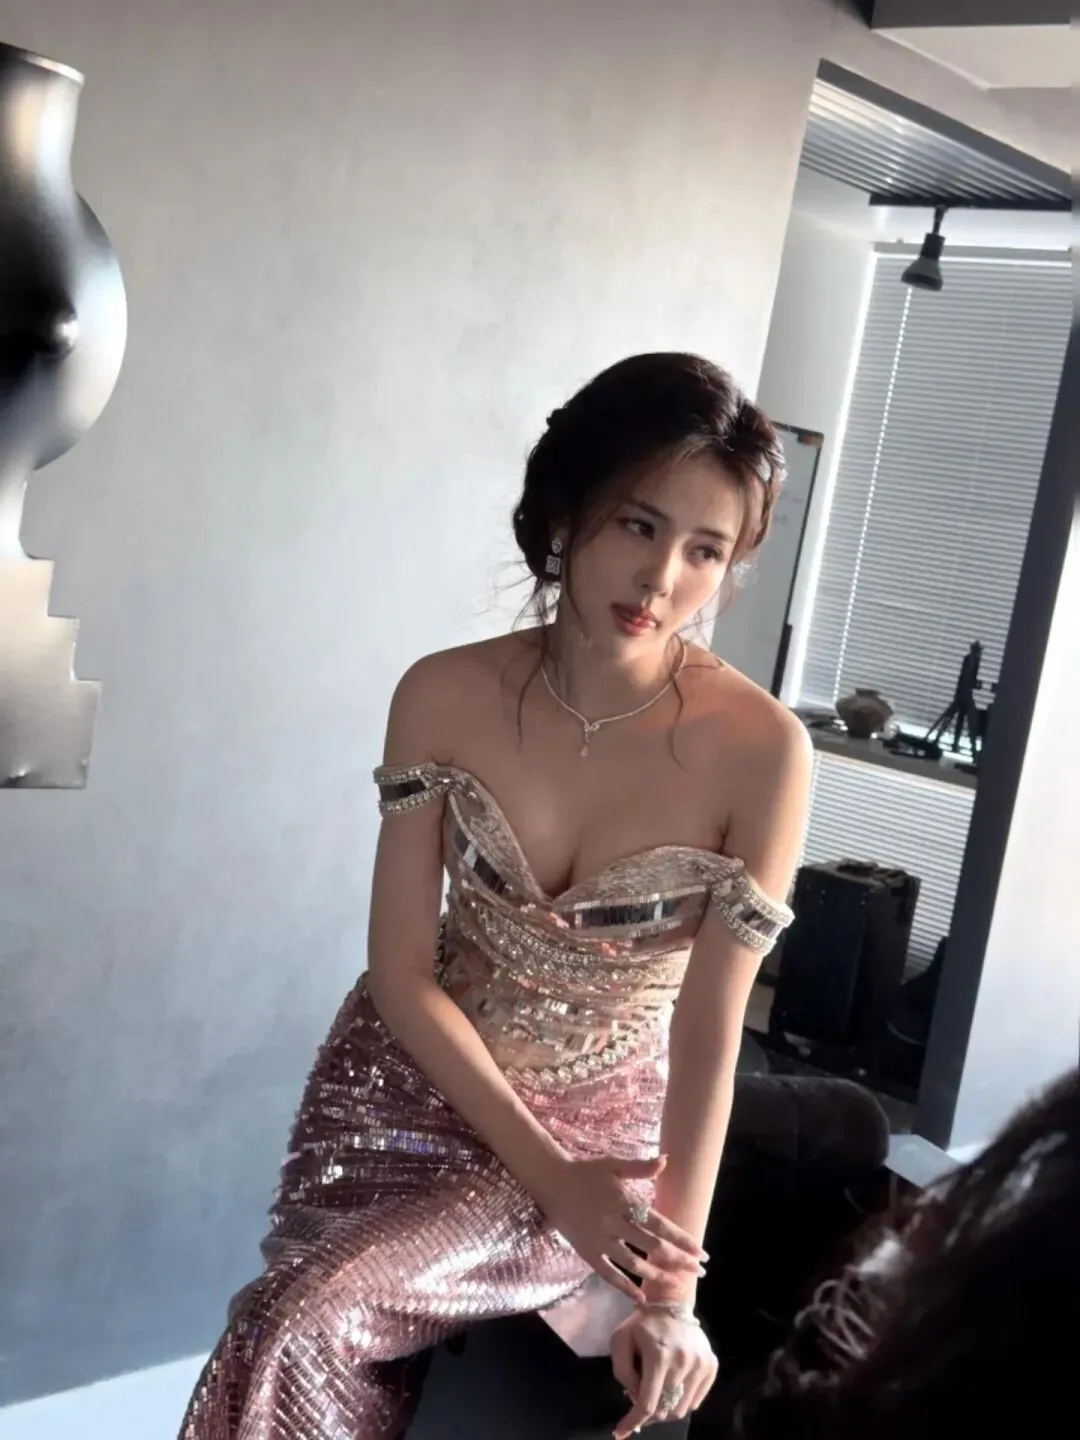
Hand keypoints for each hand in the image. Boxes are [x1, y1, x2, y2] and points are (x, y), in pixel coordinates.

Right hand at [538, 1154, 705, 1301]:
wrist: (551, 1182)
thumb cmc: (585, 1172)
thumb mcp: (613, 1165)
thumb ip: (640, 1168)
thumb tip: (666, 1160)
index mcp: (624, 1202)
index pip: (660, 1224)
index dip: (682, 1240)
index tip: (701, 1252)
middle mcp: (614, 1224)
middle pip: (652, 1247)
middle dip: (679, 1260)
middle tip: (699, 1271)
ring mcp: (600, 1241)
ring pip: (633, 1264)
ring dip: (658, 1276)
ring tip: (678, 1285)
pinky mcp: (587, 1253)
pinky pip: (608, 1274)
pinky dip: (625, 1288)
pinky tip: (641, 1298)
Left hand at [611, 1308, 717, 1437]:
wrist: (672, 1302)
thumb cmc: (642, 1323)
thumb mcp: (620, 1339)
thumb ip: (622, 1371)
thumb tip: (635, 1397)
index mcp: (659, 1355)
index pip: (647, 1403)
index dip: (633, 1422)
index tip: (621, 1433)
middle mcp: (683, 1361)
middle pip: (665, 1410)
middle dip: (649, 1413)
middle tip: (641, 1403)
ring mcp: (700, 1363)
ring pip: (681, 1409)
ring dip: (666, 1408)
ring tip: (657, 1392)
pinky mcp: (711, 1364)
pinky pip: (696, 1400)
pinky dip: (681, 1401)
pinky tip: (672, 1386)